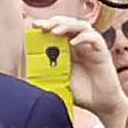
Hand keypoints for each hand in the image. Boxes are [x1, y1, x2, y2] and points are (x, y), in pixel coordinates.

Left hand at [35, 11, 126, 127]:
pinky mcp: (102, 52)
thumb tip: (25, 76)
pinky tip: (73, 43)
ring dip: (67, 25)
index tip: (33, 26)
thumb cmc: (81, 93)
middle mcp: (80, 44)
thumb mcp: (58, 82)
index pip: (57, 29)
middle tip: (42, 26)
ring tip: (55, 31)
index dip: (46, 25)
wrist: (100, 105)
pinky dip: (84, 37)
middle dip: (54, 21)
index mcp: (68, 48)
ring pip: (81, 26)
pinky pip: (94, 38)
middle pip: (68, 23)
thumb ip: (46, 75)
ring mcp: (91, 47)